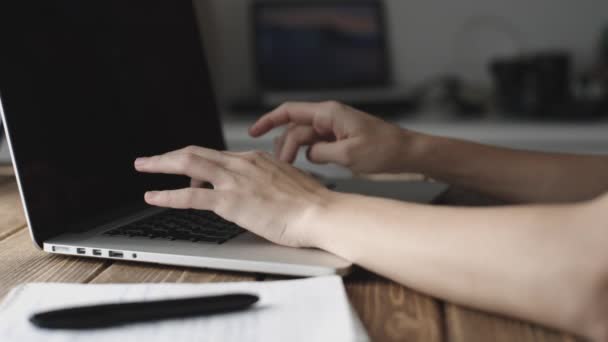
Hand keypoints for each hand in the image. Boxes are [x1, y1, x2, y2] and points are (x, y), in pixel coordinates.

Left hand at [134, 146, 331, 247]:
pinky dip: (167, 194)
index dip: (195, 161)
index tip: (182, 166)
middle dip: (168, 155)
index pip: (216, 155)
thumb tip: (259, 190)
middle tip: (149, 159)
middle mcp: (242, 164)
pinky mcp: (231, 201)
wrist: (320, 213)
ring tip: (143, 168)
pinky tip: (153, 195)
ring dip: (161, 165)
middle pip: (196, 152)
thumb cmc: (310, 203)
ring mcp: (235, 180)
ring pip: (188, 164)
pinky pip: (191, 195)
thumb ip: (267, 181)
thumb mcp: (287, 183)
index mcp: (255, 159)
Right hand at [249, 101, 416, 173]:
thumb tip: (307, 155)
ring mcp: (333, 128)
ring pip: (303, 138)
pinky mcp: (338, 139)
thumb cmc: (384, 149)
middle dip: (283, 146)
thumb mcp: (349, 155)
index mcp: (329, 114)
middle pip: (294, 128)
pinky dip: (307, 155)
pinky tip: (304, 168)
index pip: (290, 111)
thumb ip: (321, 153)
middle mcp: (328, 117)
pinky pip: (315, 145)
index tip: (253, 132)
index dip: (269, 120)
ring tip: (289, 170)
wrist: (405, 153)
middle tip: (281, 167)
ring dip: (294, 152)